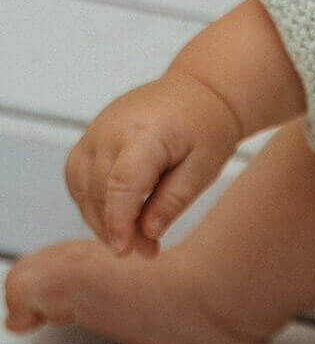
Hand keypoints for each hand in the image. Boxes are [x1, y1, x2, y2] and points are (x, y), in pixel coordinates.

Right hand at [64, 69, 241, 259]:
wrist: (197, 92)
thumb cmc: (206, 128)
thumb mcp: (204, 167)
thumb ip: (174, 199)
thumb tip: (147, 233)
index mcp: (145, 133)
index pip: (121, 184)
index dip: (119, 222)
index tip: (126, 251)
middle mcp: (110, 130)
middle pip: (99, 190)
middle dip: (117, 229)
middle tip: (149, 252)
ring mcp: (95, 131)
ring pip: (82, 187)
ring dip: (100, 220)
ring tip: (133, 240)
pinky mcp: (89, 137)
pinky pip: (77, 176)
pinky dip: (90, 202)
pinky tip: (114, 218)